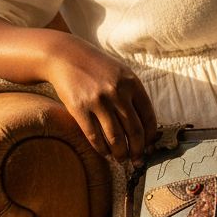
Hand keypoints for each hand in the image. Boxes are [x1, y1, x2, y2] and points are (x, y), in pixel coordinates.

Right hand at [45, 35, 157, 164]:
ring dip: (120, 153)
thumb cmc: (97, 68)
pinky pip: (94, 136)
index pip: (148, 117)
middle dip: (137, 151)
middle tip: (137, 160)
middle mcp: (117, 92)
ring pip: (115, 137)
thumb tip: (146, 129)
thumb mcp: (121, 74)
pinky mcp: (79, 108)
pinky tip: (105, 153)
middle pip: (134, 131)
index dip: (151, 137)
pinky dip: (101, 149)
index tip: (149, 147)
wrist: (66, 56)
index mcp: (132, 83)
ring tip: (121, 159)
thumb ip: (134, 96)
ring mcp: (98, 101)